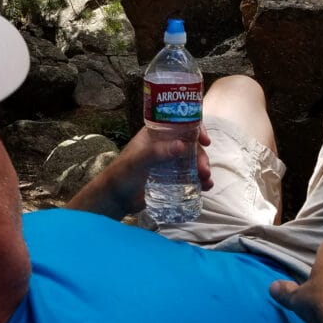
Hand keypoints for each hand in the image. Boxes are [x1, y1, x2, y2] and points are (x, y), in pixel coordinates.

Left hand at [65, 124, 211, 218]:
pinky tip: (205, 187)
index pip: (180, 124)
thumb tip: (182, 146)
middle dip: (201, 156)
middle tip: (204, 171)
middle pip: (190, 145)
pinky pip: (190, 175)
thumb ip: (156, 153)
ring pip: (192, 160)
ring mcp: (169, 161)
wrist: (116, 199)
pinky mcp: (172, 178)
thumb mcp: (137, 162)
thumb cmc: (121, 174)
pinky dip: (200, 179)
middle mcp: (164, 144)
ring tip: (207, 182)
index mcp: (156, 134)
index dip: (196, 128)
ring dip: (202, 168)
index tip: (205, 140)